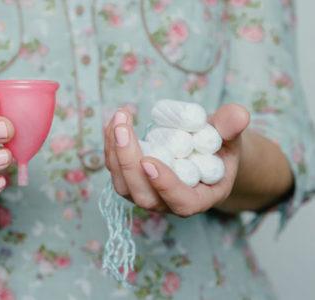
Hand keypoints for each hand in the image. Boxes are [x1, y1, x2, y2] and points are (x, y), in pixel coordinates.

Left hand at [104, 104, 249, 216]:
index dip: (165, 186)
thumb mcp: (231, 137)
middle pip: (144, 195)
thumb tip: (239, 116)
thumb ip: (232, 128)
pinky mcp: (132, 182)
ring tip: (119, 120)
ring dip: (115, 152)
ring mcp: (148, 194)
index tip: (150, 161)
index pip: (182, 202)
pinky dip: (111, 146)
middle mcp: (170, 203)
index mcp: (200, 198)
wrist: (204, 153)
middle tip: (123, 128)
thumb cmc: (220, 148)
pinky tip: (114, 123)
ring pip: (123, 185)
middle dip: (129, 161)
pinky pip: (116, 169)